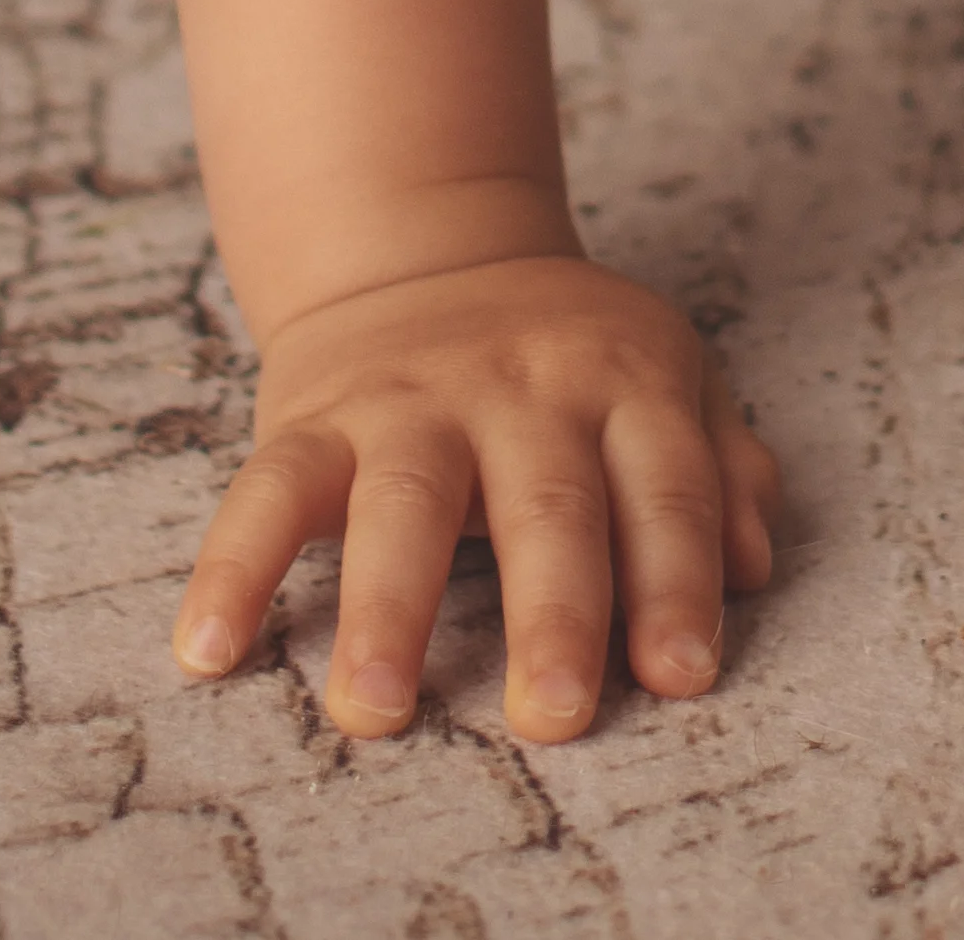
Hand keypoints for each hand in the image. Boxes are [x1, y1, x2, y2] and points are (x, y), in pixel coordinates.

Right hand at [172, 252, 782, 741]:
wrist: (424, 246)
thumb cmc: (566, 360)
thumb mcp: (667, 379)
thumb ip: (721, 472)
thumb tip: (756, 567)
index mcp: (622, 381)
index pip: (663, 486)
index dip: (677, 580)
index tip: (680, 677)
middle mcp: (519, 388)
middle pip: (545, 505)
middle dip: (554, 613)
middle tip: (556, 716)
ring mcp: (409, 399)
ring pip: (401, 503)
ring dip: (388, 609)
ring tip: (377, 709)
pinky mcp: (312, 418)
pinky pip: (265, 493)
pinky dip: (231, 569)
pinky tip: (208, 651)